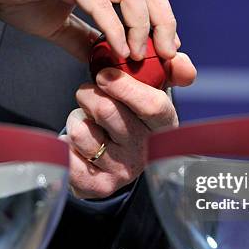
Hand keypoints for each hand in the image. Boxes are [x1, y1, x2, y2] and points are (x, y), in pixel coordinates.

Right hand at [0, 0, 179, 61]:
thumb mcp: (58, 21)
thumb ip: (83, 37)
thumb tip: (101, 59)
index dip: (161, 16)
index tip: (167, 45)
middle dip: (164, 22)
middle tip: (168, 54)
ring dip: (141, 28)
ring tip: (138, 56)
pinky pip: (100, 2)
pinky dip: (114, 28)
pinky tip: (118, 50)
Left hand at [62, 53, 195, 198]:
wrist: (115, 162)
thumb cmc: (133, 118)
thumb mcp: (153, 92)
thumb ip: (171, 70)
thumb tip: (182, 63)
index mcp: (164, 127)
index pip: (153, 106)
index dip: (125, 86)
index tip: (104, 74)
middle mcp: (146, 152)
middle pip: (107, 111)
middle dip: (89, 94)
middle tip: (89, 94)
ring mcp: (122, 171)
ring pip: (82, 131)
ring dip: (77, 118)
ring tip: (87, 122)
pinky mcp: (97, 185)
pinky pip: (67, 154)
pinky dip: (65, 141)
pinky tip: (78, 143)